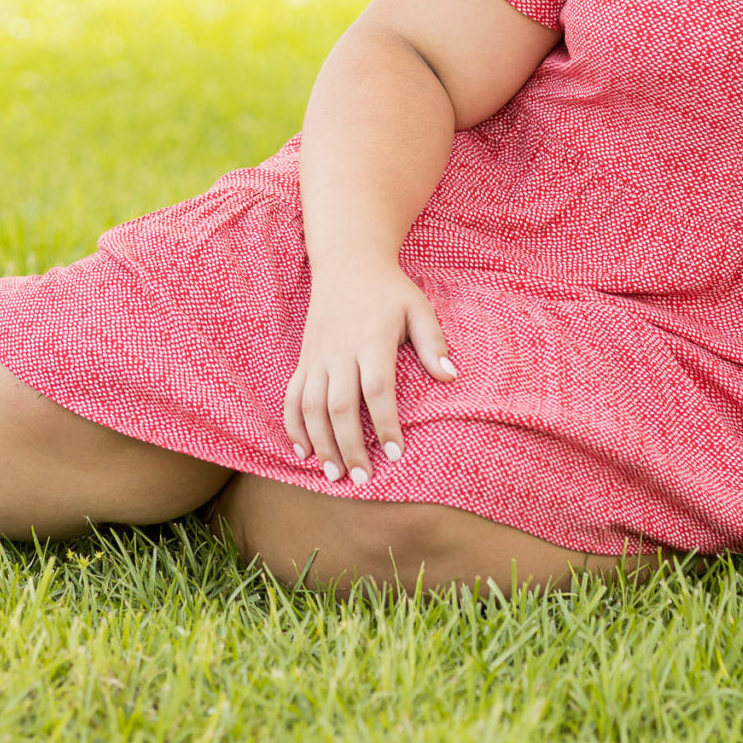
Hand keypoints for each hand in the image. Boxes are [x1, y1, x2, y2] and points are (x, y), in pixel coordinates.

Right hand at [284, 259, 456, 484]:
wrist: (347, 263)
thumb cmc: (389, 290)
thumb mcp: (418, 307)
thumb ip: (433, 343)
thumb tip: (450, 377)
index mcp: (372, 339)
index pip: (377, 388)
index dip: (384, 423)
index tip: (395, 452)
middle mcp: (340, 351)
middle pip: (340, 406)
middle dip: (350, 446)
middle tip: (362, 479)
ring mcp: (317, 357)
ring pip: (312, 406)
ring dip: (321, 443)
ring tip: (334, 475)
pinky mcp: (304, 359)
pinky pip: (292, 396)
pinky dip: (294, 426)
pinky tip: (303, 451)